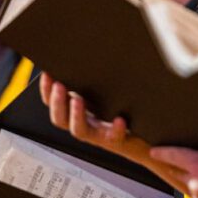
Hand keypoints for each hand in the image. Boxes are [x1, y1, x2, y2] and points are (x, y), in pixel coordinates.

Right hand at [38, 74, 186, 191]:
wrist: (151, 143)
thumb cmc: (130, 118)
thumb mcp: (111, 99)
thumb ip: (98, 84)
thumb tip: (92, 54)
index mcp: (82, 114)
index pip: (55, 105)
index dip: (47, 91)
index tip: (47, 73)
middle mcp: (88, 126)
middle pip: (60, 120)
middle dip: (56, 102)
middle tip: (59, 85)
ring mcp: (101, 136)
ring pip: (80, 131)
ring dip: (76, 116)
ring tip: (77, 99)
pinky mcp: (118, 142)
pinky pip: (114, 138)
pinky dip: (115, 129)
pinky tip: (119, 120)